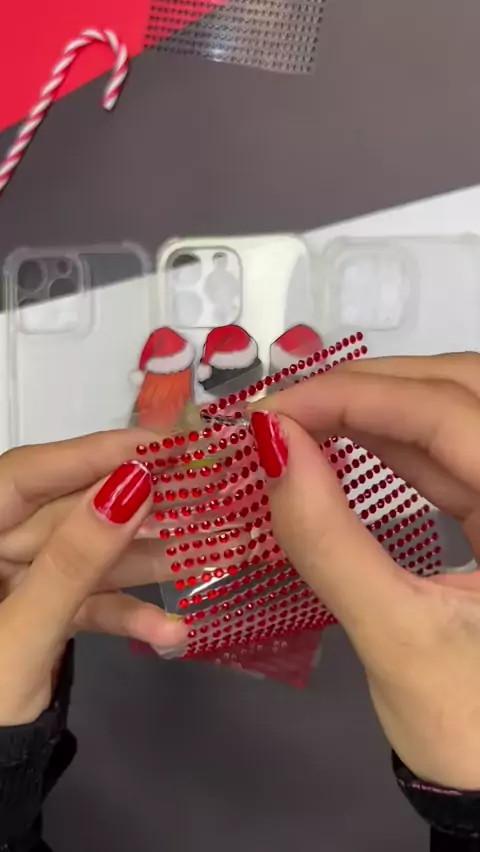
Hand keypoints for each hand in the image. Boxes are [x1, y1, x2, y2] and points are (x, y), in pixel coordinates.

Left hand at [0, 432, 189, 723]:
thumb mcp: (22, 633)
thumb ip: (74, 560)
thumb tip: (132, 485)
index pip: (28, 474)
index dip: (95, 453)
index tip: (160, 445)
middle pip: (69, 513)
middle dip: (139, 510)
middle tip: (205, 493)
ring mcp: (15, 585)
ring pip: (86, 559)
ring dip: (145, 564)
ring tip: (214, 554)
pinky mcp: (37, 618)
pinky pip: (83, 605)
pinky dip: (123, 617)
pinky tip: (171, 635)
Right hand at [252, 353, 479, 789]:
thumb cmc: (466, 727)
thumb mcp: (395, 636)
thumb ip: (329, 540)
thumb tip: (269, 447)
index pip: (450, 415)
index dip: (357, 397)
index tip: (272, 410)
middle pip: (464, 389)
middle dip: (372, 386)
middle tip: (287, 407)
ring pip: (455, 414)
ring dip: (377, 407)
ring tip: (302, 417)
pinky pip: (447, 454)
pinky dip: (390, 439)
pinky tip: (342, 439)